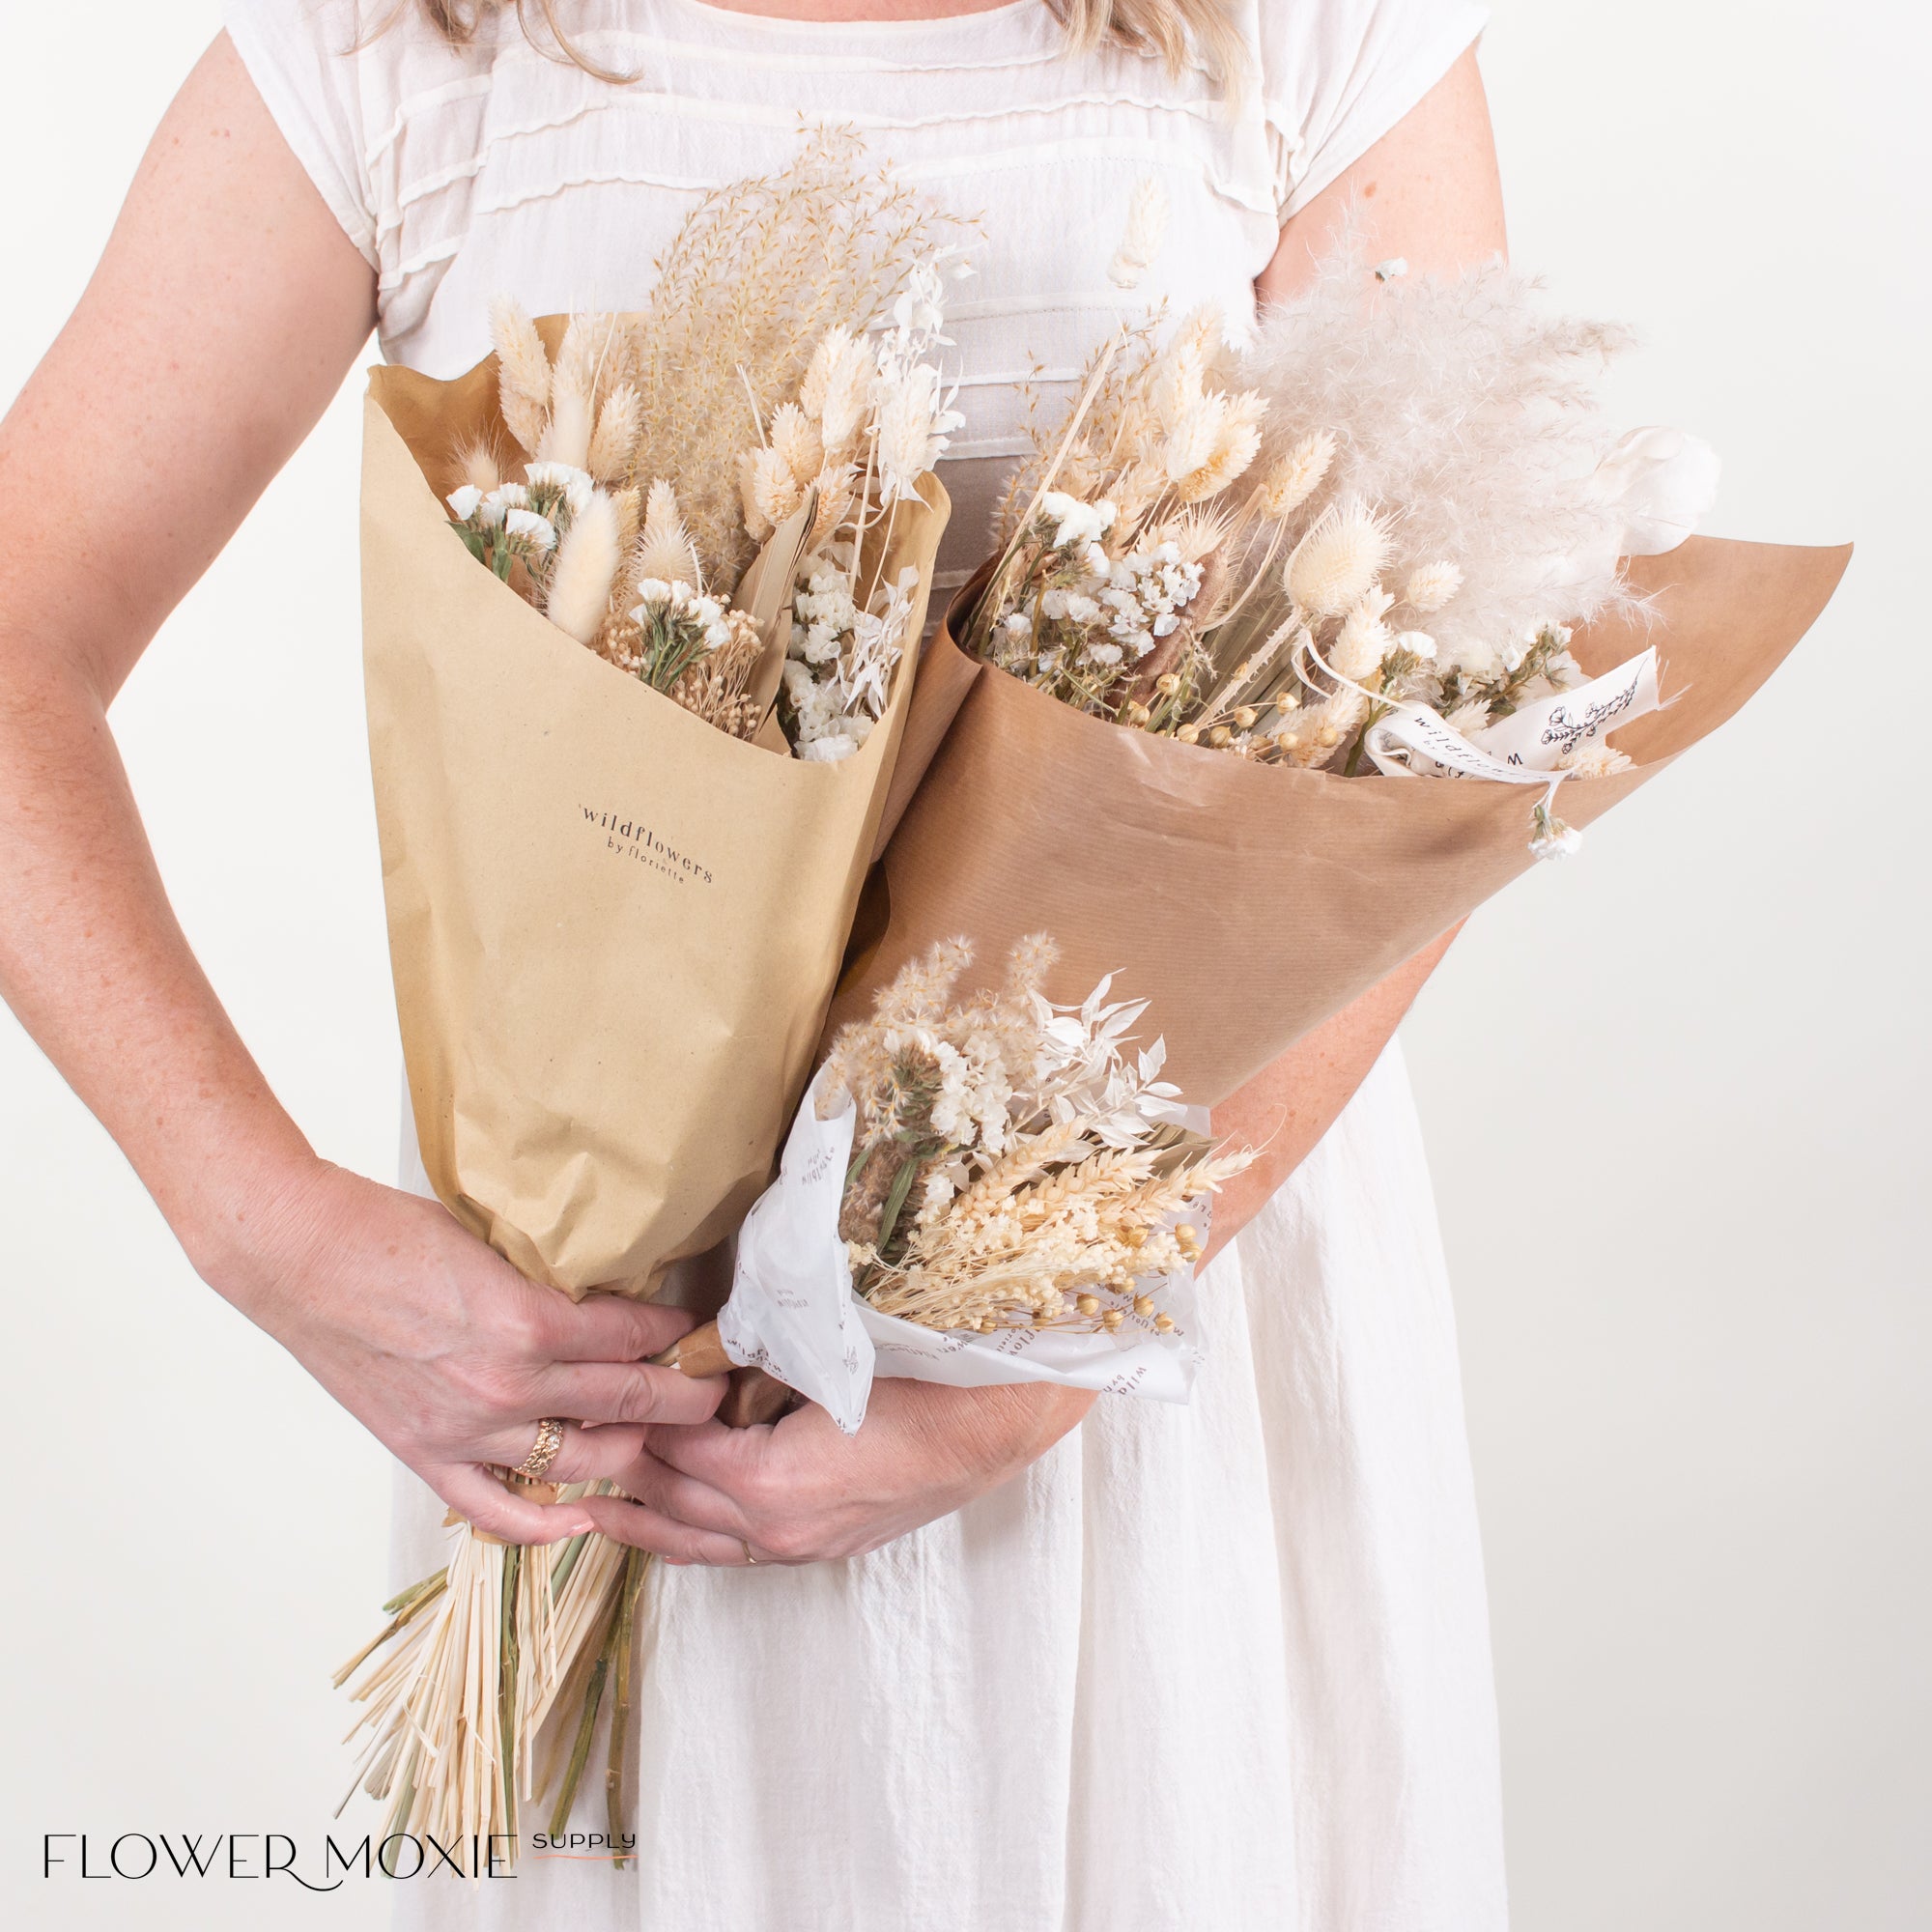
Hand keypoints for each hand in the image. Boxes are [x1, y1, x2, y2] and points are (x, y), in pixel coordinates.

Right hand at [208, 1159, 723, 1542]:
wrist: (300, 1257)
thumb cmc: (390, 1232)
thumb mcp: (495, 1243)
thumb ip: (553, 1281)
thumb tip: (613, 1292)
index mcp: (531, 1322)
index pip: (637, 1337)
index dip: (678, 1332)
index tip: (700, 1329)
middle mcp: (509, 1387)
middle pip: (631, 1402)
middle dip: (688, 1395)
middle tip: (716, 1388)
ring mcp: (468, 1431)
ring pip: (586, 1462)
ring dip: (635, 1449)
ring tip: (664, 1433)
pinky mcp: (429, 1455)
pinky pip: (502, 1512)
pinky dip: (550, 1522)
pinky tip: (588, 1513)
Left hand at [581, 1376, 1093, 1564]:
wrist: (996, 1421)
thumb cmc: (921, 1379)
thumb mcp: (828, 1355)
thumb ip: (756, 1355)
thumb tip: (698, 1343)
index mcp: (769, 1481)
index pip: (672, 1451)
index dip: (633, 1422)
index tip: (595, 1399)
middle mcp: (776, 1527)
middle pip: (674, 1501)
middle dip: (624, 1474)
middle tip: (569, 1451)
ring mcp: (801, 1545)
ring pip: (699, 1541)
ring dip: (646, 1521)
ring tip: (590, 1510)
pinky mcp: (825, 1546)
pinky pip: (735, 1551)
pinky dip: (692, 1539)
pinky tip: (669, 1532)